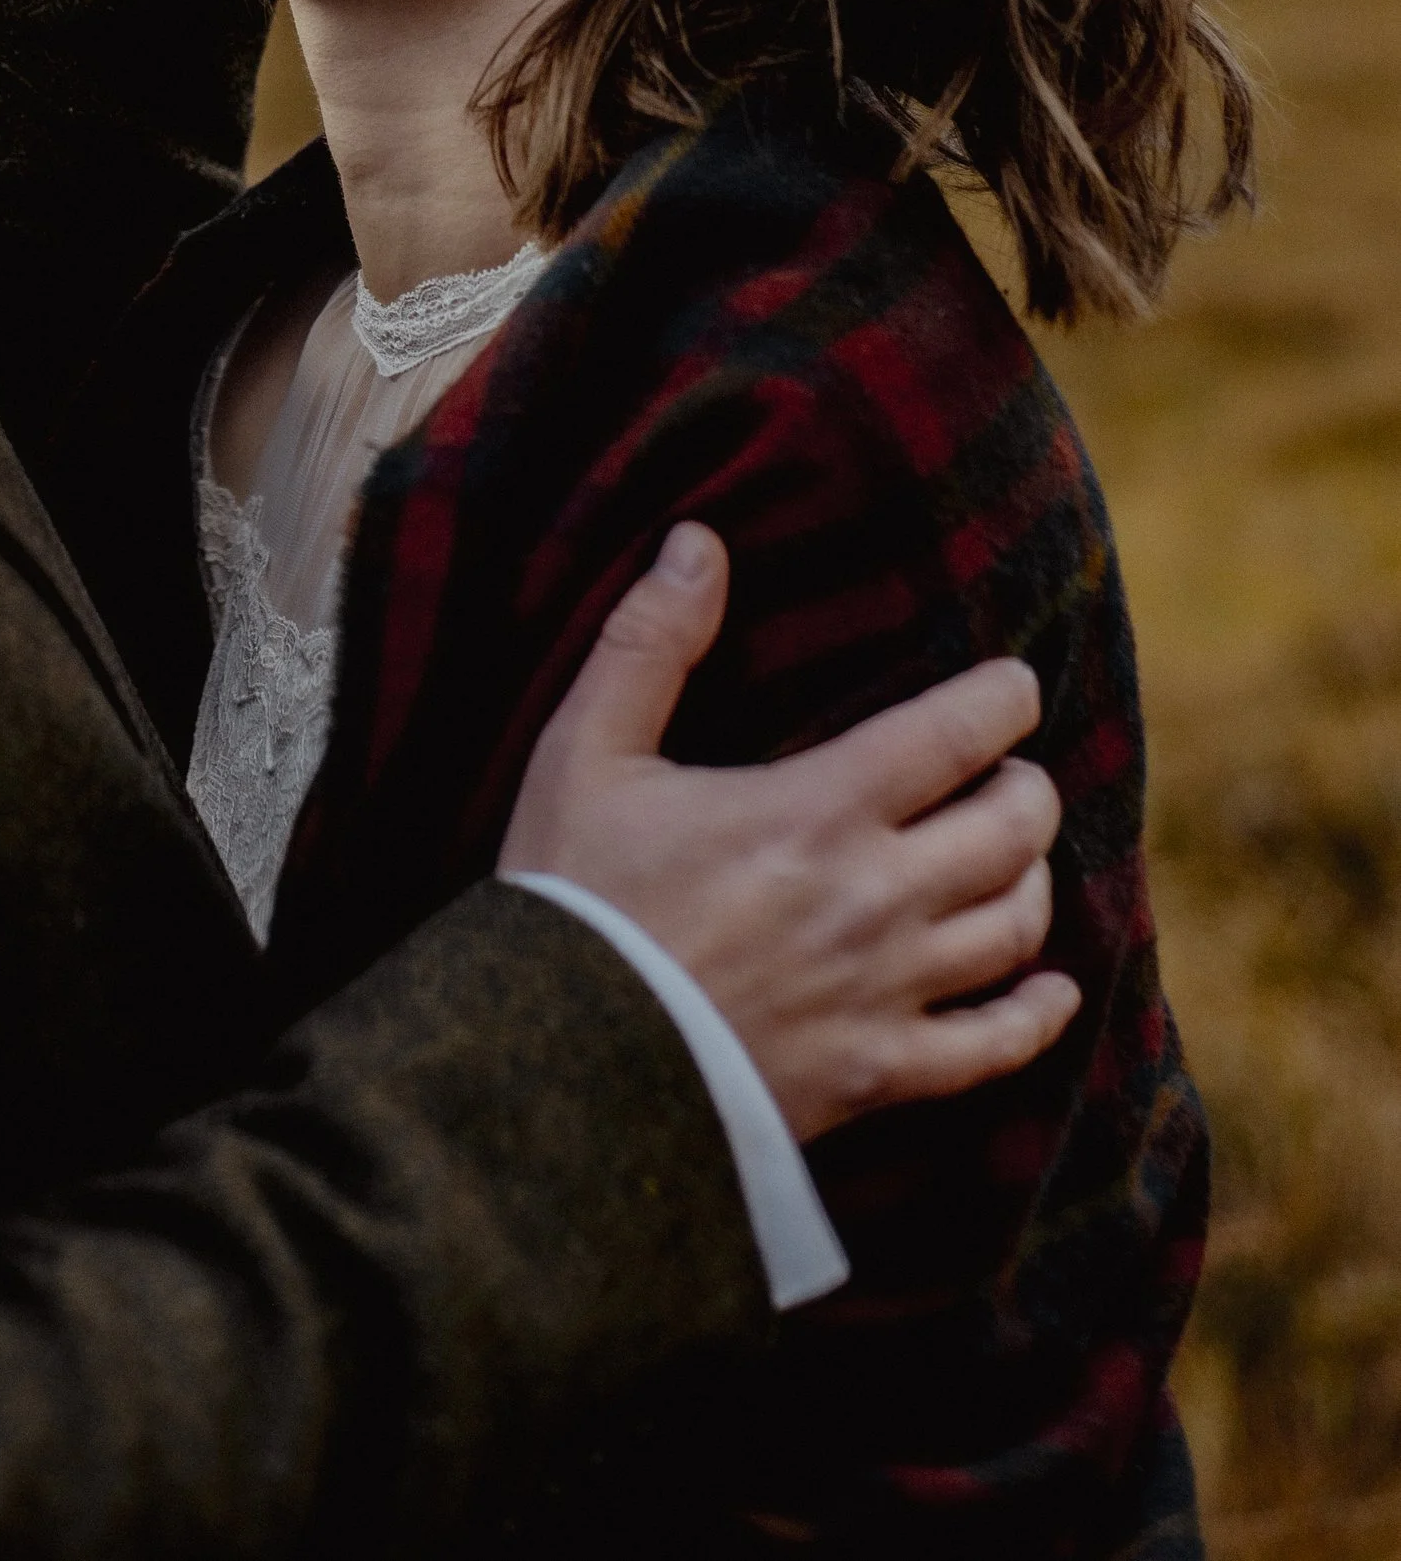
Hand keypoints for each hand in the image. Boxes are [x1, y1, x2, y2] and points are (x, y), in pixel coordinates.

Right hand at [500, 524, 1077, 1140]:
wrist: (563, 1064)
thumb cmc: (574, 897)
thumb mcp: (587, 750)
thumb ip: (651, 640)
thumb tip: (699, 542)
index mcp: (816, 809)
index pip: (954, 735)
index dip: (1002, 700)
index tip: (1014, 685)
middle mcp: (875, 897)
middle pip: (1010, 830)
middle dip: (1026, 787)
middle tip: (1012, 771)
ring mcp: (886, 993)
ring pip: (1015, 928)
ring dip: (1032, 879)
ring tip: (1016, 856)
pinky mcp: (878, 1074)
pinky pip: (993, 1047)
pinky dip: (1037, 1015)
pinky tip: (1053, 992)